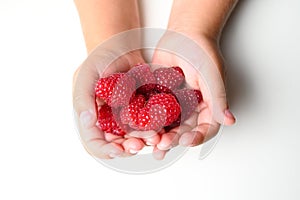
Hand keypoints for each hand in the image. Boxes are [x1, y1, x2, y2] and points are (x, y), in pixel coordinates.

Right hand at [73, 48, 146, 158]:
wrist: (121, 47)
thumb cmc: (99, 59)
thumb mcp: (85, 76)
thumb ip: (82, 99)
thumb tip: (88, 121)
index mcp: (92, 117)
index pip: (95, 142)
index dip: (105, 150)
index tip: (118, 150)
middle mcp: (109, 121)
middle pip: (117, 144)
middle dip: (128, 148)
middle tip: (137, 145)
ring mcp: (127, 117)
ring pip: (135, 137)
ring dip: (144, 141)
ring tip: (153, 138)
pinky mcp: (143, 110)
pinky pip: (150, 124)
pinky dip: (156, 128)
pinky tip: (162, 129)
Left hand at [151, 31, 235, 158]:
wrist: (184, 34)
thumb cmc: (202, 51)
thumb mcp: (213, 75)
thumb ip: (218, 98)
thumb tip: (229, 121)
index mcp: (207, 106)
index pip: (205, 128)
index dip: (197, 138)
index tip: (187, 141)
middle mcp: (191, 108)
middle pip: (183, 130)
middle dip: (174, 140)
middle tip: (163, 146)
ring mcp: (173, 104)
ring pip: (167, 125)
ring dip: (159, 135)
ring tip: (150, 144)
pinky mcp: (158, 97)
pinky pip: (151, 111)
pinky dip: (146, 120)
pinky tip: (138, 128)